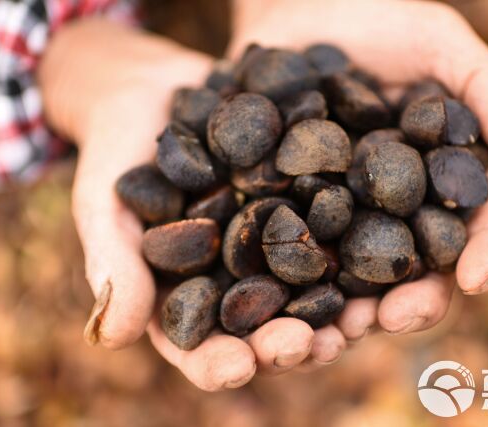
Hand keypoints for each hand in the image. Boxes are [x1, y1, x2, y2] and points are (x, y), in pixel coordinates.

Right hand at [38, 18, 323, 389]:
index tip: (238, 367)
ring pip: (312, 296)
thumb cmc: (118, 151)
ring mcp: (278, 248)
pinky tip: (383, 252)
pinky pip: (338, 234)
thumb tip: (112, 337)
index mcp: (189, 299)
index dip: (220, 365)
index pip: (202, 350)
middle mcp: (240, 283)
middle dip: (289, 345)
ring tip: (360, 317)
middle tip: (310, 345)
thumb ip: (113, 263)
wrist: (158, 90)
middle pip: (268, 332)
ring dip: (338, 313)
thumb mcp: (104, 203)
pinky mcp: (309, 208)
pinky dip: (359, 249)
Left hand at [227, 0, 487, 365]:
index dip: (483, 254)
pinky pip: (285, 247)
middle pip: (410, 267)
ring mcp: (337, 210)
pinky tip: (273, 300)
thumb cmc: (380, 17)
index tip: (478, 279)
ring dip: (344, 309)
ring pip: (348, 274)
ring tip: (334, 331)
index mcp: (439, 177)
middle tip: (394, 319)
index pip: (472, 224)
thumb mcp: (437, 41)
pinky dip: (282, 278)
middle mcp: (391, 206)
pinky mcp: (284, 204)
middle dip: (408, 300)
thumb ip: (484, 87)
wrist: (298, 7)